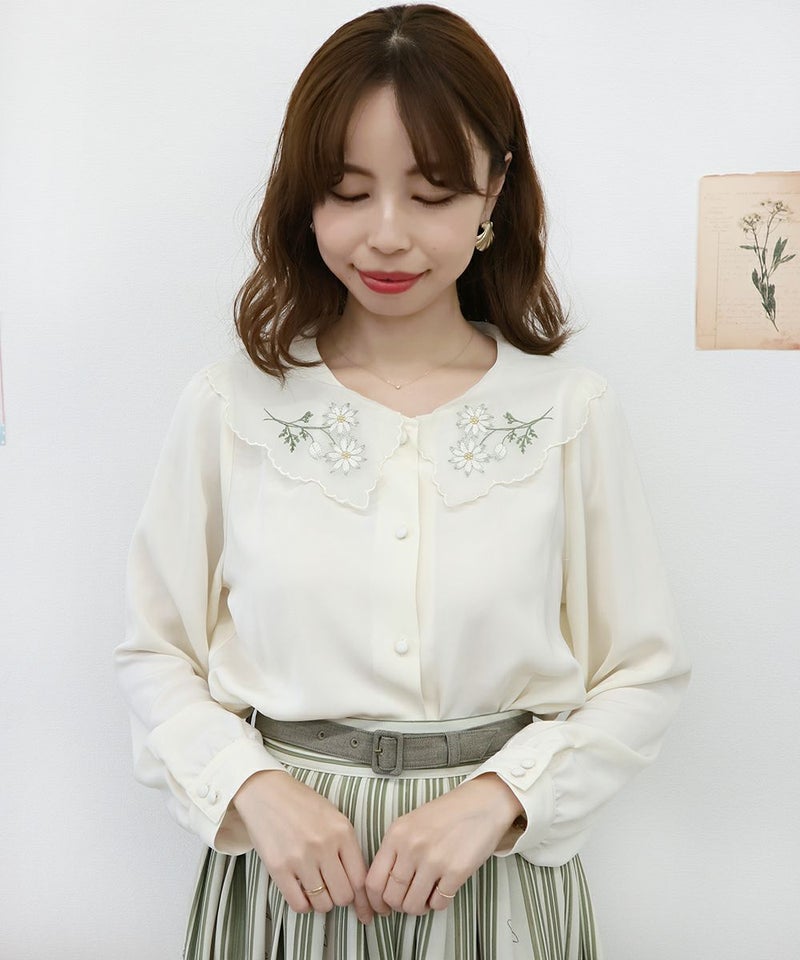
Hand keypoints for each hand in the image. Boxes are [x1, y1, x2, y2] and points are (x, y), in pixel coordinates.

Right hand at [232, 770, 373, 924]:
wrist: (266, 792)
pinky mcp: (278, 868)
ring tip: (316, 889)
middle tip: (333, 890)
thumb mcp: (333, 817)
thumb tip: (356, 882)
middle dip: (340, 898)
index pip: (360, 878)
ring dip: (321, 902)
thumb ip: (346, 846)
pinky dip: (303, 905)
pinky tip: (302, 893)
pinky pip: (298, 904)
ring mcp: (300, 858)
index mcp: (342, 831)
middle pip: (344, 895)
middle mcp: (324, 845)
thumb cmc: (302, 804)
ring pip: (322, 903)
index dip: (362, 898)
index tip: (362, 908)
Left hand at [364, 773, 523, 915]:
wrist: (481, 804)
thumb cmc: (444, 815)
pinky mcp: (456, 871)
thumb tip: (383, 888)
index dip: (375, 902)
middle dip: (399, 905)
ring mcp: (434, 860)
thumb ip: (394, 851)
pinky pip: (438, 904)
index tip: (382, 908)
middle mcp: (411, 847)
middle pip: (392, 897)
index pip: (373, 881)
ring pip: (413, 905)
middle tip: (409, 900)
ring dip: (419, 907)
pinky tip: (443, 889)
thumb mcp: (410, 824)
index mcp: (396, 834)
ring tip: (427, 896)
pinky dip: (438, 903)